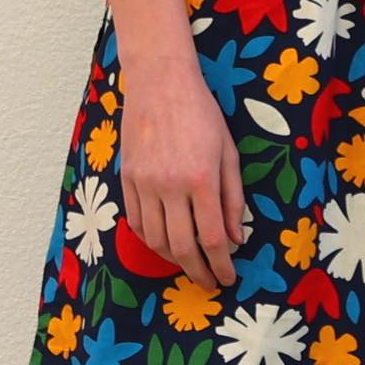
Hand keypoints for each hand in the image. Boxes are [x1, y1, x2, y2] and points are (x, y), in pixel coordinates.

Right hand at [116, 55, 248, 289]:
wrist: (159, 82)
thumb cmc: (201, 112)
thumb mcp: (228, 151)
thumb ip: (233, 197)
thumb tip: (237, 238)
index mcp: (202, 179)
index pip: (212, 238)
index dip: (222, 266)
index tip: (228, 279)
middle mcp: (171, 186)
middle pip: (182, 247)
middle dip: (197, 272)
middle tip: (209, 283)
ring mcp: (145, 183)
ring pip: (155, 240)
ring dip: (173, 260)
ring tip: (188, 264)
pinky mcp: (127, 178)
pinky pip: (136, 222)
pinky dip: (150, 240)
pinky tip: (163, 242)